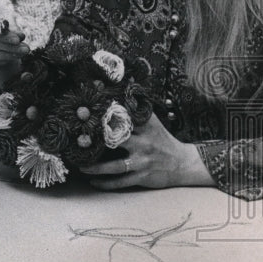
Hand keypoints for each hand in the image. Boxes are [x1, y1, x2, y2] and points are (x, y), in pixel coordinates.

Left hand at [81, 115, 215, 189]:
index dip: (107, 116)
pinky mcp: (142, 177)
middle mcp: (143, 143)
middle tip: (79, 141)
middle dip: (98, 141)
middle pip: (117, 141)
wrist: (183, 163)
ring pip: (115, 166)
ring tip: (81, 166)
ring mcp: (142, 161)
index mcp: (144, 127)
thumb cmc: (161, 139)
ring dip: (96, 167)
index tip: (90, 112)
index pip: (124, 118)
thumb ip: (136, 106)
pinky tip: (93, 182)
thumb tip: (127, 78)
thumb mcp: (152, 121)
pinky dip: (106, 183)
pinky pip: (121, 182)